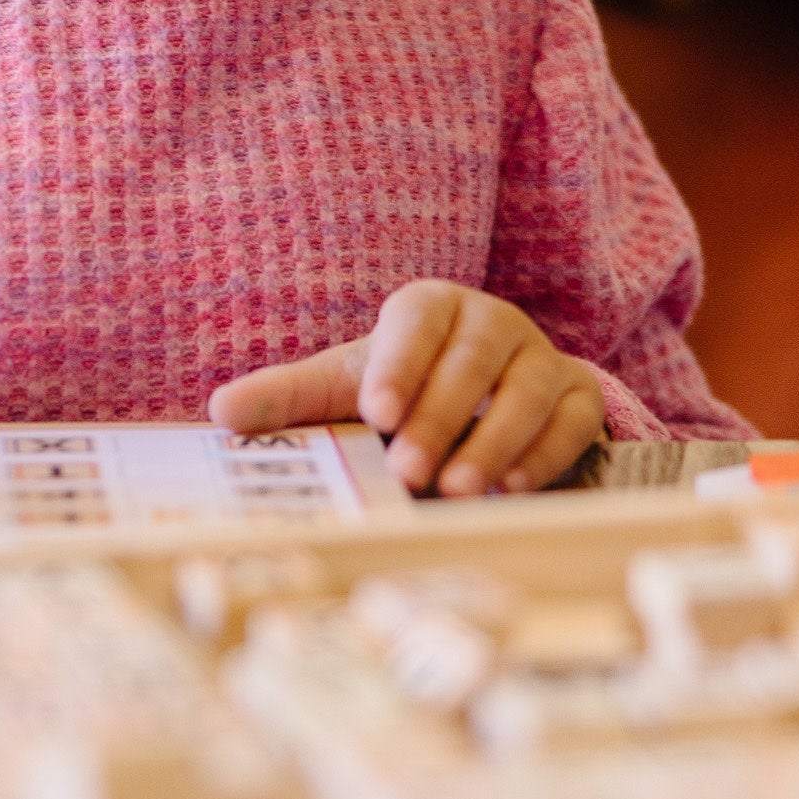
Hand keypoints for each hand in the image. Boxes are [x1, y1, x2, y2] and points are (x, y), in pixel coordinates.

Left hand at [207, 281, 606, 496]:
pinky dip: (545, 456)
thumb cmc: (403, 388)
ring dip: (495, 443)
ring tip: (457, 489)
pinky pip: (572, 422)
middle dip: (441, 417)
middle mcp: (492, 323)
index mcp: (430, 308)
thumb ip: (288, 397)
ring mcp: (542, 359)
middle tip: (409, 471)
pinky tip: (512, 490)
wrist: (483, 399)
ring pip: (528, 390)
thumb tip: (220, 411)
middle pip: (473, 360)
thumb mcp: (345, 387)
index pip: (415, 323)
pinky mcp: (578, 399)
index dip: (399, 364)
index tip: (376, 411)